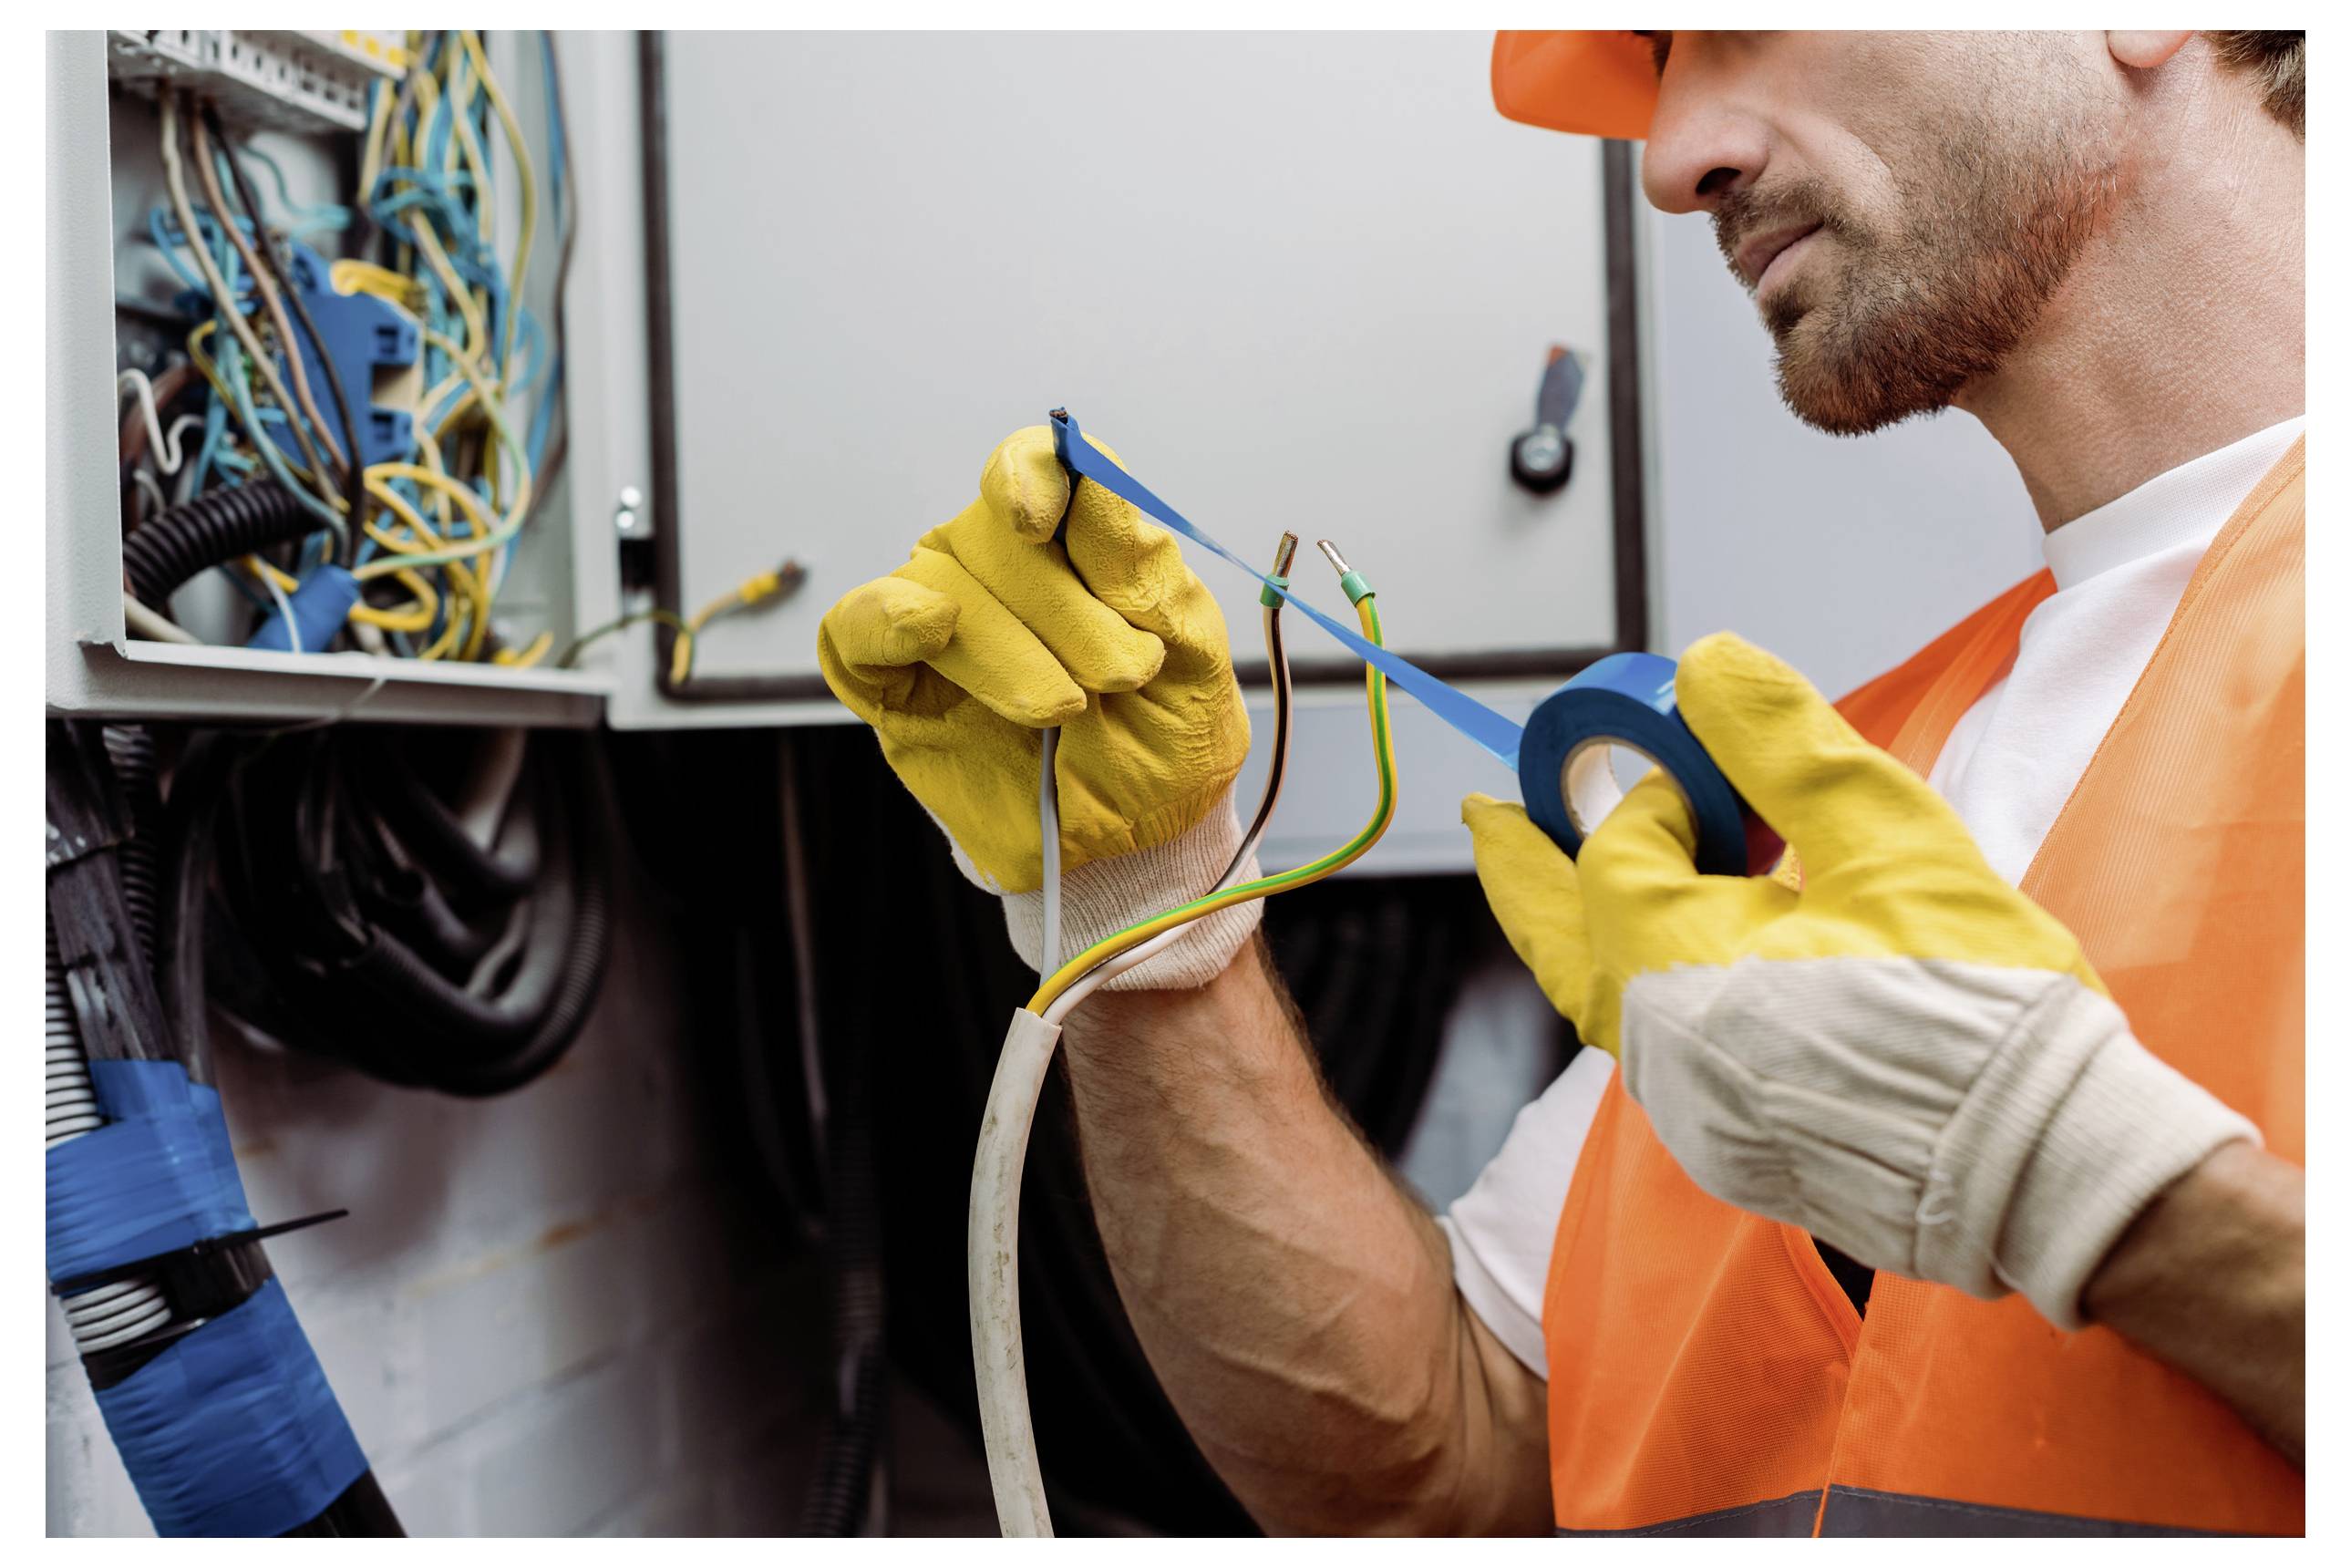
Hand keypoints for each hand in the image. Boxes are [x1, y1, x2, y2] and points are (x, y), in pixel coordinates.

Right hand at [818, 425, 1256, 984]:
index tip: (1041, 516)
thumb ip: (1136, 562)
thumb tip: (1093, 472)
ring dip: (1008, 648)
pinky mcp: (890, 683)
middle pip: (991, 533)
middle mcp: (994, 565)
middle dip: (1063, 610)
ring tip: (1066, 709)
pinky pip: (856, 629)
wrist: (1139, 839)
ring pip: (939, 586)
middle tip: (1122, 675)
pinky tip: (930, 628)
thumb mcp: (1187, 648)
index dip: (1033, 475)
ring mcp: (935, 618)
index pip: (1035, 467)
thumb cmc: (1165, 735)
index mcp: (1068, 538)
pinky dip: (885, 619)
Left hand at [1464, 632, 2255, 1325]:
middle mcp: (1656, 1050)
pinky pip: (1656, 1051)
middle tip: (1488, 814)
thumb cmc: (1983, 1013)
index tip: (1720, 765)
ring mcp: (1689, 1109)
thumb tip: (1708, 664)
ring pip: (1600, 1001)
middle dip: (1524, 867)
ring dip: (1582, 928)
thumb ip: (1785, 749)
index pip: (1624, 850)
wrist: (2048, 1173)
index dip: (1665, 793)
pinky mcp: (1733, 1145)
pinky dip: (1645, 988)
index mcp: (1673, 970)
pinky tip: (1684, 961)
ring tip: (1559, 879)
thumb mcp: (1890, 844)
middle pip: (1560, 936)